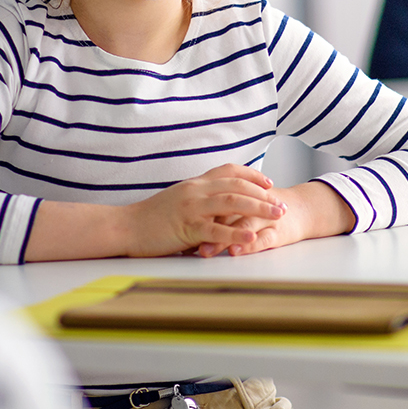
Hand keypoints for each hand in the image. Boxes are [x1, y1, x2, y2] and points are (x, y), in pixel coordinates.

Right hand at [122, 164, 286, 256]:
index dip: (251, 175)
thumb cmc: (150, 218)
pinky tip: (252, 237)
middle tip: (282, 204)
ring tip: (277, 216)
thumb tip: (217, 205)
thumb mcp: (177, 200)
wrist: (125, 226)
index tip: (268, 181)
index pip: (229, 171)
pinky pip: (216, 229)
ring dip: (258, 208)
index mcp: (195, 183)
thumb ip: (198, 199)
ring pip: (232, 202)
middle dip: (263, 194)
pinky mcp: (186, 227)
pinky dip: (236, 233)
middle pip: (237, 186)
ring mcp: (191, 207)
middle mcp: (196, 190)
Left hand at [195, 181, 355, 257]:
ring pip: (241, 225)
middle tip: (182, 240)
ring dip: (222, 237)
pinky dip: (248, 244)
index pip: (212, 202)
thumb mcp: (239, 206)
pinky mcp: (278, 231)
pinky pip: (262, 238)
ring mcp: (264, 217)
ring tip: (205, 250)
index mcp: (236, 195)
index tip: (173, 229)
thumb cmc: (264, 209)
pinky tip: (236, 251)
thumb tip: (184, 225)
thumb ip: (217, 211)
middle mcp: (248, 205)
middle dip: (202, 227)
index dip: (192, 215)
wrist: (302, 209)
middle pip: (223, 212)